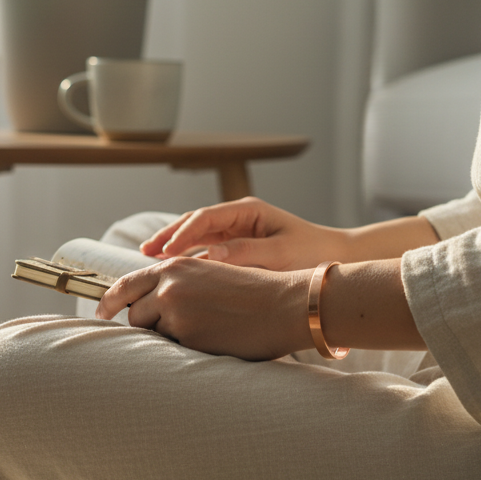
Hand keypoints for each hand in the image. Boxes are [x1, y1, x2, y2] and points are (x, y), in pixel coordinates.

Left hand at [96, 257, 310, 360]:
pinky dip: (186, 352)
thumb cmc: (252, 294)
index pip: (127, 284)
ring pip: (152, 335)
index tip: (101, 312)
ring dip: (169, 338)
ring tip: (204, 334)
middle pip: (134, 315)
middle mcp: (169, 285)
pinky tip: (211, 342)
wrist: (284, 305)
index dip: (110, 300)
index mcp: (175, 266)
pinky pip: (173, 351)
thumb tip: (149, 304)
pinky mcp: (187, 337)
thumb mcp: (209, 276)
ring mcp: (175, 312)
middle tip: (173, 332)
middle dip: (148, 326)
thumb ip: (178, 284)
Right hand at [139, 197, 341, 271]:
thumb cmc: (312, 253)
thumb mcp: (280, 253)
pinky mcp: (238, 246)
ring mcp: (237, 230)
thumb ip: (244, 252)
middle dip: (169, 235)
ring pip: (197, 235)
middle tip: (145, 252)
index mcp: (247, 211)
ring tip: (149, 258)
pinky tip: (173, 268)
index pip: (204, 217)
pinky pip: (206, 248)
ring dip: (174, 245)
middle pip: (194, 222)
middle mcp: (238, 217)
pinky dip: (189, 257)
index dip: (181, 233)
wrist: (335, 259)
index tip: (165, 252)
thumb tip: (208, 254)